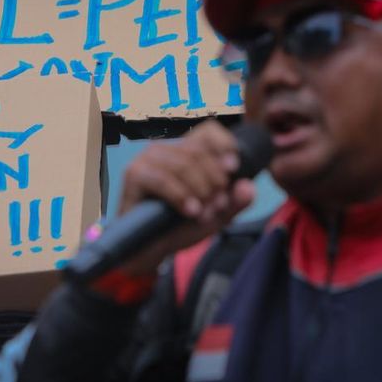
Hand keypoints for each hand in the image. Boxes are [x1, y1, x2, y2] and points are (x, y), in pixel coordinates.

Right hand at [116, 120, 255, 275]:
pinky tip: (191, 211)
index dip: (224, 145)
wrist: (151, 250)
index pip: (208, 131)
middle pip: (199, 151)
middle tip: (217, 205)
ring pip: (183, 165)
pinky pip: (163, 179)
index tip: (233, 169)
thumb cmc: (180, 226)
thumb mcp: (217, 215)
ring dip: (199, 191)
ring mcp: (147, 159)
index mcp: (186, 151)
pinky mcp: (134, 174)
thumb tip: (247, 186)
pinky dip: (181, 196)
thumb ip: (236, 201)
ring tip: (203, 213)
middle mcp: (166, 149)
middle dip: (214, 181)